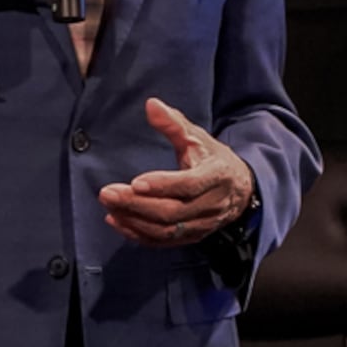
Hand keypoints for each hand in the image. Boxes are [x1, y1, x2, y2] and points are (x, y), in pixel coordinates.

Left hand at [99, 98, 253, 247]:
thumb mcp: (198, 137)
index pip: (189, 185)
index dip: (163, 185)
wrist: (240, 191)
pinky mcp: (192, 237)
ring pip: (165, 230)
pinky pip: (163, 241)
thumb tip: (151, 104)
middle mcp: (211, 204)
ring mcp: (202, 224)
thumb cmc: (213, 159)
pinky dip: (138, 234)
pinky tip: (117, 221)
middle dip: (136, 204)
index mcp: (217, 176)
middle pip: (172, 212)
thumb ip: (174, 123)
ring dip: (134, 220)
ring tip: (109, 206)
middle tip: (107, 193)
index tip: (135, 181)